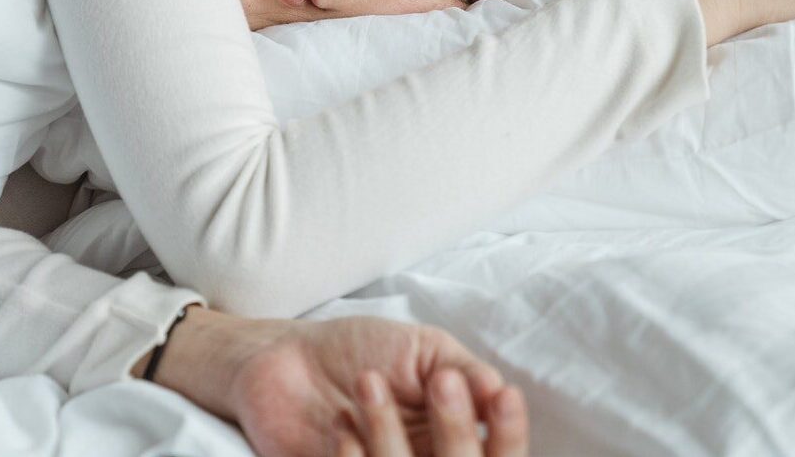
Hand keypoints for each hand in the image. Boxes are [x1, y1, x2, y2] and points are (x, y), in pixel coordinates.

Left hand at [135, 306, 514, 456]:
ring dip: (389, 431)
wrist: (285, 359)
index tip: (503, 399)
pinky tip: (340, 422)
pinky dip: (352, 455)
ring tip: (366, 381)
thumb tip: (500, 392)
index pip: (501, 451)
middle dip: (457, 428)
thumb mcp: (421, 348)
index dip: (509, 433)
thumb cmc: (359, 349)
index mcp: (454, 434)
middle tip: (441, 384)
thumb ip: (463, 369)